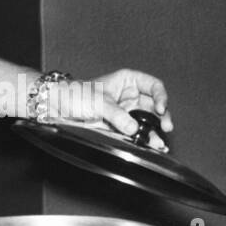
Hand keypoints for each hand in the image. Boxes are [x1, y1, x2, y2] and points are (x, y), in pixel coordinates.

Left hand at [56, 68, 172, 148]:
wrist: (59, 106)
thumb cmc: (75, 94)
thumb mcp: (98, 102)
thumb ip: (117, 115)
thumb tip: (133, 128)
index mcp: (128, 80)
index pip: (153, 85)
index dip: (160, 97)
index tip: (160, 109)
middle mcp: (130, 95)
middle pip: (154, 105)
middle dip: (161, 117)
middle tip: (166, 127)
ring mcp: (126, 111)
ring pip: (147, 121)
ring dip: (154, 131)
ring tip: (159, 142)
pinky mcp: (119, 125)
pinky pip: (136, 132)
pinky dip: (144, 138)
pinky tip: (150, 144)